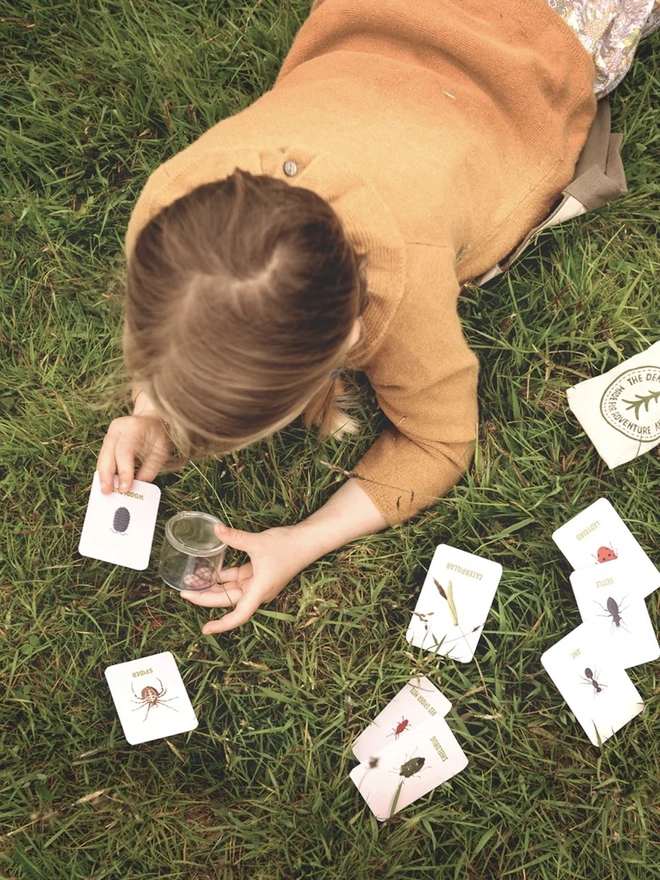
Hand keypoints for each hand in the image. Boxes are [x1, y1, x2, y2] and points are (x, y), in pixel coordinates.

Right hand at [97, 414, 170, 492]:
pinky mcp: (107, 440)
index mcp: (134, 427)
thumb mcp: (161, 451)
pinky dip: (105, 471)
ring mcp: (110, 433)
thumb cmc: (158, 436)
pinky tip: (106, 483)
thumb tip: (137, 488)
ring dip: (103, 475)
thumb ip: (149, 470)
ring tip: (105, 491)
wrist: (152, 420)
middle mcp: (118, 428)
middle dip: (106, 475)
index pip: (124, 451)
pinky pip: (104, 457)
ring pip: (102, 456)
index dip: (123, 471)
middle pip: (108, 453)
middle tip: (107, 492)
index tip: (124, 488)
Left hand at [181, 480, 388, 634]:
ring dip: (213, 586)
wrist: (308, 540)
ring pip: (231, 590)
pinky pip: (237, 579)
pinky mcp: (258, 574)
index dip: (222, 625)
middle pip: (228, 600)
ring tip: (191, 580)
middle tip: (184, 592)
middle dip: (205, 597)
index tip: (205, 629)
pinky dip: (223, 576)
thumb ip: (235, 538)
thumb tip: (216, 529)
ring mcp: (257, 583)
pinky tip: (208, 570)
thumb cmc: (288, 546)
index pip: (239, 614)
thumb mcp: (258, 542)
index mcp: (259, 590)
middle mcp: (257, 591)